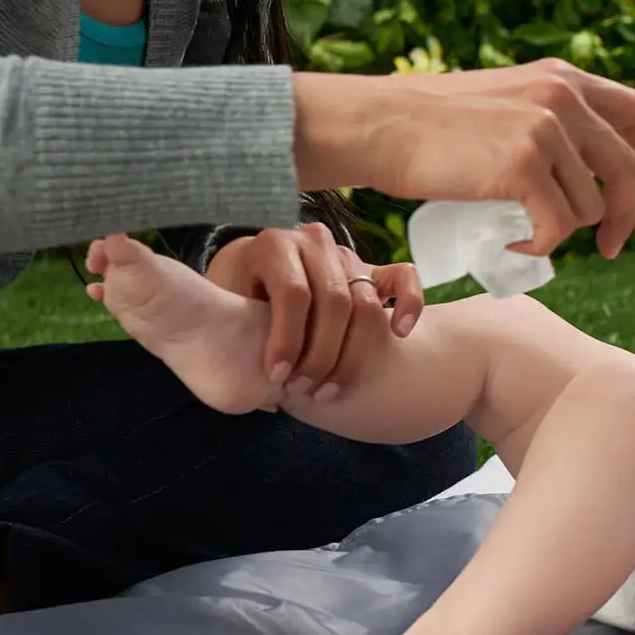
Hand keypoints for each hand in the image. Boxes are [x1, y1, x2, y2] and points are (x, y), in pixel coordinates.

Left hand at [205, 224, 423, 400]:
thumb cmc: (237, 296)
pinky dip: (409, 303)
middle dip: (320, 355)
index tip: (277, 376)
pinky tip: (398, 333)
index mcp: (274, 246)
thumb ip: (236, 333)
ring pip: (366, 302)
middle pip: (334, 302)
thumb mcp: (225, 304)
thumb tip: (260, 391)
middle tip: (304, 390)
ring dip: (353, 354)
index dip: (287, 340)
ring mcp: (346, 255)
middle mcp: (314, 243)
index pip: (294, 294)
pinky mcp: (371, 268)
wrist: (252, 271)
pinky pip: (403, 276)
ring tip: (331, 389)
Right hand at [292, 59, 634, 258]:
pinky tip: (513, 247)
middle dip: (626, 214)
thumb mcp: (506, 101)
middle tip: (610, 245)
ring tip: (526, 234)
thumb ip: (548, 119)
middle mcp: (562, 97)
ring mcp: (545, 130)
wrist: (380, 125)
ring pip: (589, 206)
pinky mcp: (523, 166)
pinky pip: (557, 228)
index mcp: (562, 77)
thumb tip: (584, 169)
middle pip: (627, 167)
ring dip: (563, 231)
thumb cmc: (431, 125)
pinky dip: (539, 248)